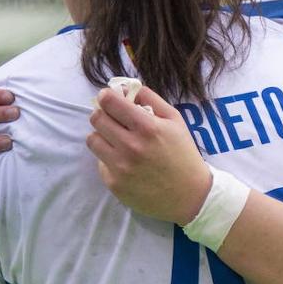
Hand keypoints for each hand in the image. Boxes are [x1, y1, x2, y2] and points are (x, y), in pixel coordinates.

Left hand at [86, 85, 211, 225]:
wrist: (190, 195)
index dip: (106, 96)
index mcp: (147, 127)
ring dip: (102, 135)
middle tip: (113, 118)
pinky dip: (109, 158)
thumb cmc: (183, 154)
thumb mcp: (175, 119)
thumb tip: (125, 87)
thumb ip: (150, 98)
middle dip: (103, 114)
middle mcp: (131, 146)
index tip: (109, 98)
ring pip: (92, 139)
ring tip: (116, 139)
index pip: (110, 102)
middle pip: (97, 119)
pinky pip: (99, 162)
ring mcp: (120, 167)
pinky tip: (125, 161)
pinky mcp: (114, 184)